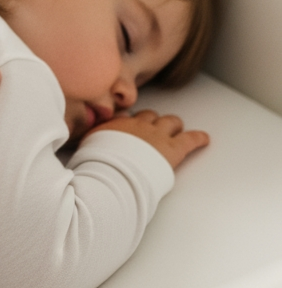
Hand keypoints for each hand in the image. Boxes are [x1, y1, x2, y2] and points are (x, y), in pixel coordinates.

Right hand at [88, 109, 208, 168]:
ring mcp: (156, 135)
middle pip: (149, 116)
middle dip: (152, 121)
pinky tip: (204, 139)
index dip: (129, 122)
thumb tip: (83, 143)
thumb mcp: (85, 147)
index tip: (129, 126)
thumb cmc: (97, 163)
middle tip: (153, 129)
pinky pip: (191, 139)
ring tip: (176, 129)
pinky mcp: (173, 148)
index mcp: (116, 126)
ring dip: (173, 125)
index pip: (125, 117)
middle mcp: (137, 126)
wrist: (114, 171)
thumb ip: (89, 140)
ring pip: (170, 122)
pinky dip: (198, 138)